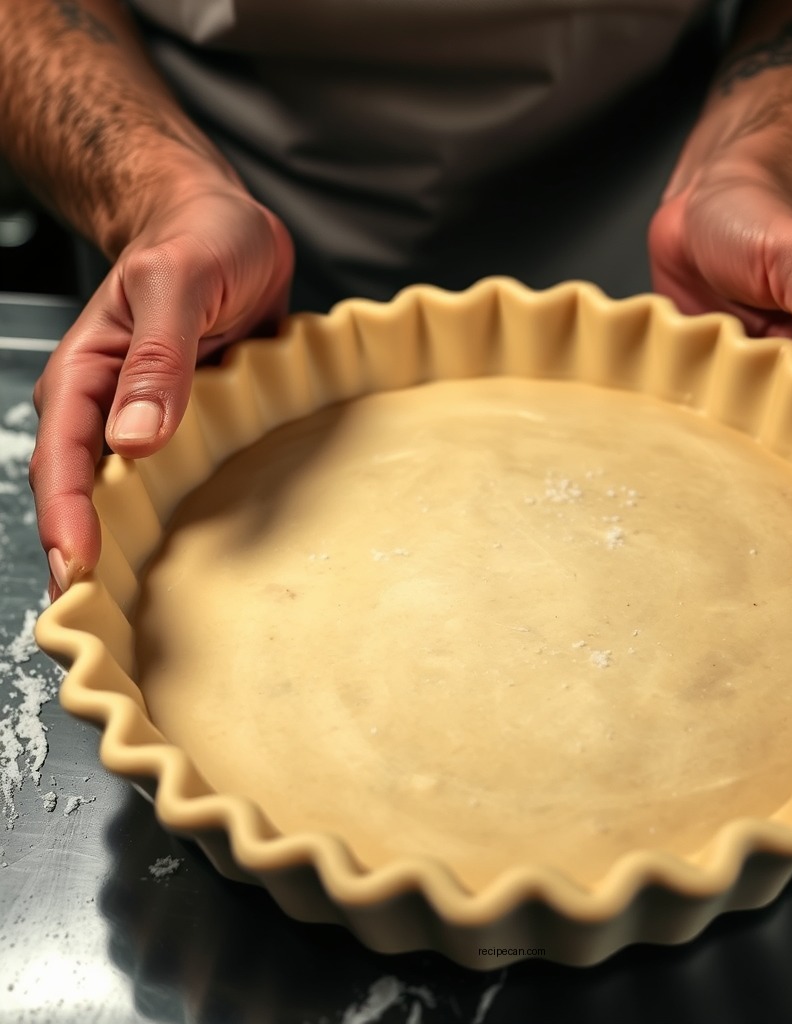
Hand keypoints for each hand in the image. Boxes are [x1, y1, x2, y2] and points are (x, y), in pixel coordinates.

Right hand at [30, 187, 294, 600]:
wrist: (222, 228)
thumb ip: (159, 356)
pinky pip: (177, 481)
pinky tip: (195, 558)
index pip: (63, 463)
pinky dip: (178, 521)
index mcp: (88, 376)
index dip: (69, 522)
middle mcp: (109, 409)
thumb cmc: (195, 241)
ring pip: (130, 498)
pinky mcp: (188, 427)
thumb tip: (135, 438)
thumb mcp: (177, 282)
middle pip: (86, 497)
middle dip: (87, 560)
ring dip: (131, 551)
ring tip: (143, 617)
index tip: (80, 576)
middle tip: (103, 630)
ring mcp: (148, 423)